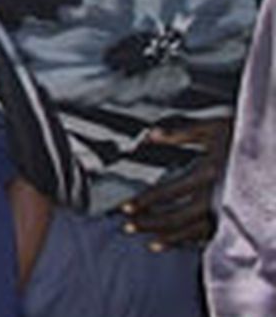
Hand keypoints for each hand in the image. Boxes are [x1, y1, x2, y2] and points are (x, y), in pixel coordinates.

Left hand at [120, 119, 231, 249]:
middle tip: (128, 227)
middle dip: (150, 223)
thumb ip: (181, 134)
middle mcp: (216, 197)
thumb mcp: (213, 129)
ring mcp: (229, 211)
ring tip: (147, 241)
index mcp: (206, 174)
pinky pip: (211, 235)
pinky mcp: (238, 219)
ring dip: (168, 236)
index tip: (125, 207)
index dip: (144, 201)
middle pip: (175, 217)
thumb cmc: (246, 138)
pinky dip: (193, 241)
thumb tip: (151, 135)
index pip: (167, 192)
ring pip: (193, 231)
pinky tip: (178, 243)